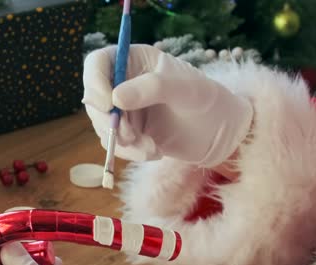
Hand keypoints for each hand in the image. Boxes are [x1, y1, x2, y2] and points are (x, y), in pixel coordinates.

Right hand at [82, 44, 252, 167]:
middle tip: (130, 136)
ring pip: (102, 125)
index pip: (97, 64)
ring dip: (122, 141)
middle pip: (94, 99)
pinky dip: (130, 152)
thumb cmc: (209, 101)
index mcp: (134, 60)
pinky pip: (114, 144)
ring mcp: (124, 109)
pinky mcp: (128, 132)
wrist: (222, 134)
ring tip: (151, 148)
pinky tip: (154, 152)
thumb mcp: (186, 90)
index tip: (109, 105)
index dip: (95, 83)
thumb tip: (115, 98)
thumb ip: (152, 88)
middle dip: (109, 122)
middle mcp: (123, 82)